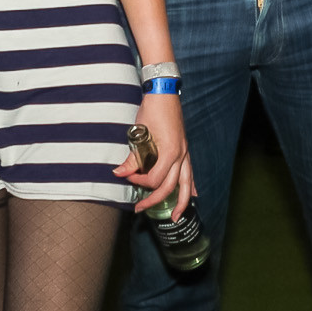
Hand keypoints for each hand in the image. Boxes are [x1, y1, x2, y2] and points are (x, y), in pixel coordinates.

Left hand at [114, 94, 194, 218]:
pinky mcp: (185, 150)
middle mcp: (181, 155)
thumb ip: (132, 158)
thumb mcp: (139, 134)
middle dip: (154, 200)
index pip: (154, 179)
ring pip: (186, 184)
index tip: (129, 176)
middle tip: (140, 208)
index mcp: (171, 152)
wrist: (164, 94)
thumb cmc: (152, 111)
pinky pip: (190, 173)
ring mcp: (185, 153)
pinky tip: (192, 195)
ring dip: (182, 202)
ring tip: (176, 216)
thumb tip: (119, 173)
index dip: (139, 182)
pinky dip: (190, 186)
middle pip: (170, 187)